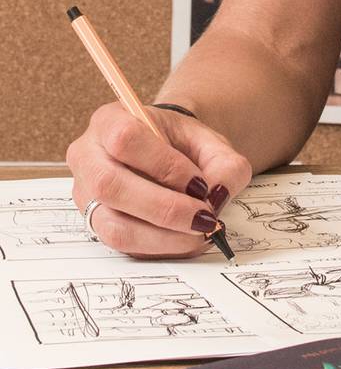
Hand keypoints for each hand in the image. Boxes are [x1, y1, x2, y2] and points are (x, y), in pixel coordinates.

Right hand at [66, 103, 251, 257]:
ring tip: (200, 231)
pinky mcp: (97, 224)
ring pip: (113, 225)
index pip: (125, 139)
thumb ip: (225, 164)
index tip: (200, 183)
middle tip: (205, 217)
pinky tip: (187, 239)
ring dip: (164, 236)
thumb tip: (217, 196)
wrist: (170, 154)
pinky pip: (122, 245)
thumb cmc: (183, 145)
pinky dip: (161, 247)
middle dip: (165, 208)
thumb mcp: (211, 143)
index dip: (164, 165)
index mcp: (110, 121)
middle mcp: (88, 157)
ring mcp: (86, 194)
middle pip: (110, 185)